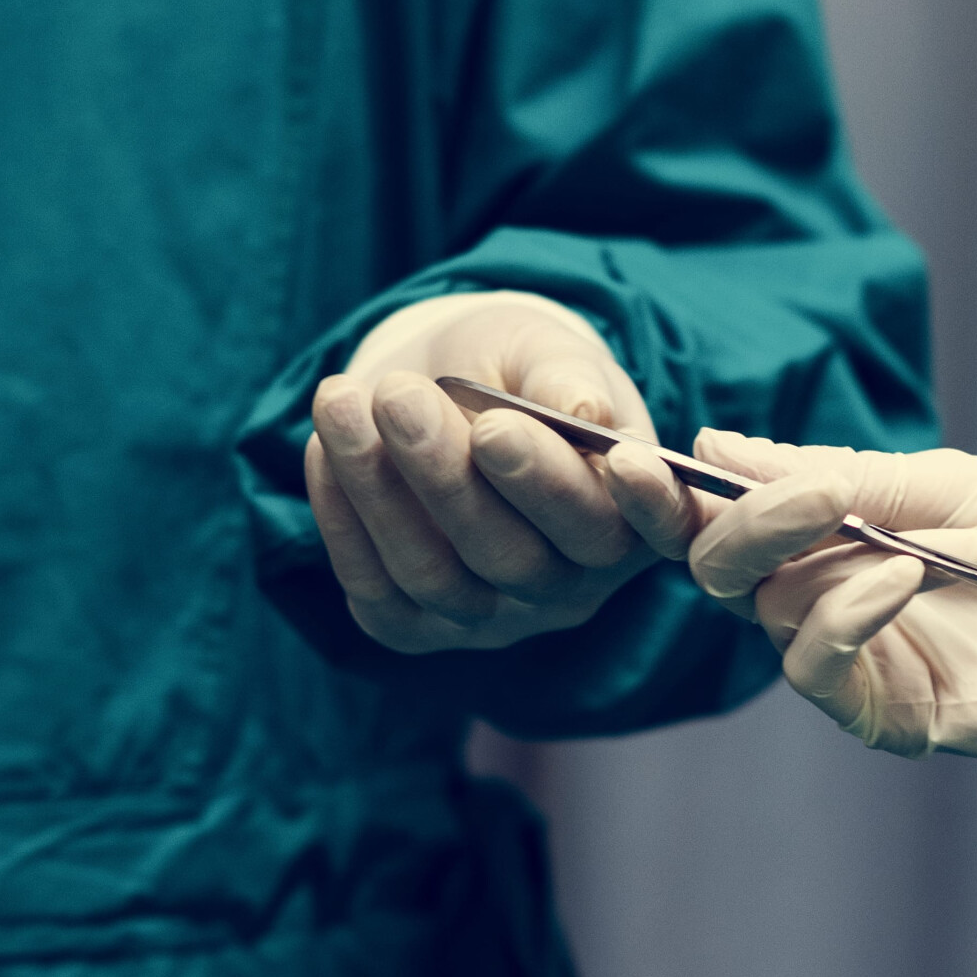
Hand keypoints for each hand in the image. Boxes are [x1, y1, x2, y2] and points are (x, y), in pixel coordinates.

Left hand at [303, 293, 700, 652]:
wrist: (442, 390)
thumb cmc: (515, 370)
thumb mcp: (544, 349)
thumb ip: (564, 376)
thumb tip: (584, 413)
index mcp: (634, 519)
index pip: (650, 530)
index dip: (649, 506)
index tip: (621, 458)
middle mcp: (576, 585)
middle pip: (523, 558)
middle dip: (452, 474)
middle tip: (401, 396)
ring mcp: (499, 618)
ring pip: (440, 580)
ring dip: (380, 490)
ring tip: (342, 400)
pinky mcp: (420, 628)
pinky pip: (378, 594)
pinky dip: (343, 519)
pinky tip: (327, 447)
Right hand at [683, 432, 976, 829]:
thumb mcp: (951, 486)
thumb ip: (840, 476)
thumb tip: (720, 446)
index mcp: (840, 539)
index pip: (732, 521)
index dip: (676, 495)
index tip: (637, 458)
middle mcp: (835, 601)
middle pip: (723, 572)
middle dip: (735, 524)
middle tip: (790, 490)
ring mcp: (863, 662)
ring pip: (764, 616)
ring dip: (807, 552)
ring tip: (887, 525)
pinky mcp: (895, 715)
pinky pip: (823, 672)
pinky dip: (845, 613)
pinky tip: (900, 574)